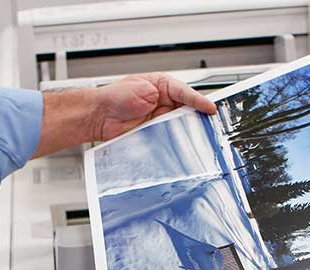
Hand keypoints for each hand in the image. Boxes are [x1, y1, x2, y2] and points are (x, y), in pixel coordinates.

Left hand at [90, 72, 217, 140]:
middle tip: (210, 123)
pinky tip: (181, 143)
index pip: (187, 93)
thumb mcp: (145, 89)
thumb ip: (168, 95)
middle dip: (198, 117)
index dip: (200, 101)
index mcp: (163, 86)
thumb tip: (189, 104)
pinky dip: (176, 141)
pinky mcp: (154, 134)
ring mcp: (159, 119)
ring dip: (188, 130)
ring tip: (198, 135)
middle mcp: (163, 103)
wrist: (97, 117)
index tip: (211, 109)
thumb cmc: (115, 96)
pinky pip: (170, 138)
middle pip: (188, 111)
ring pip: (181, 126)